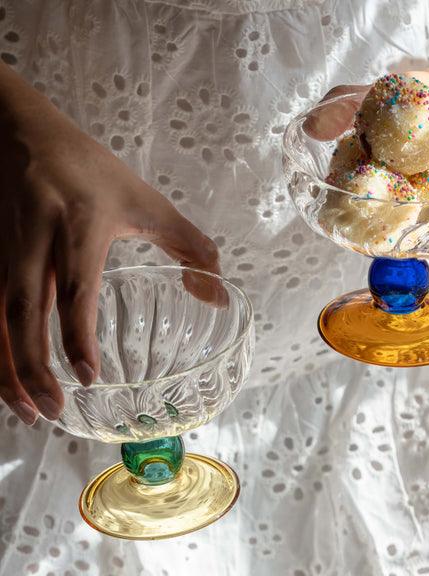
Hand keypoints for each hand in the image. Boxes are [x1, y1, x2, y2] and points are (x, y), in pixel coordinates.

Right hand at [0, 79, 220, 424]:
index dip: (77, 335)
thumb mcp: (146, 201)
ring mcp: (2, 250)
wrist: (20, 132)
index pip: (74, 289)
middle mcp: (34, 242)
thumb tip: (219, 296)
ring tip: (26, 411)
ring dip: (5, 369)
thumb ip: (189, 245)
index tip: (87, 377)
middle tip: (51, 412)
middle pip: (22, 313)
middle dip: (31, 368)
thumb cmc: (88, 169)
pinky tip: (6, 377)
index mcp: (79, 227)